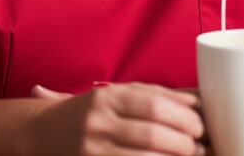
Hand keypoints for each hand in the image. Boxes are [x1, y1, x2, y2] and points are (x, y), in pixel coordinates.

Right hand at [28, 82, 204, 154]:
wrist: (44, 131)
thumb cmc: (93, 110)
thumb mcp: (120, 93)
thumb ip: (157, 94)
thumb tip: (196, 103)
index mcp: (109, 96)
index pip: (154, 105)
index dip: (183, 117)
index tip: (200, 125)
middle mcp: (98, 122)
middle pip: (152, 135)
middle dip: (184, 142)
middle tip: (199, 145)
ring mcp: (93, 149)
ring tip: (190, 155)